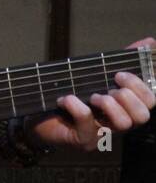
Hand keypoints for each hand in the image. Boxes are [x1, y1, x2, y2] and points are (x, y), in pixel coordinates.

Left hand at [29, 36, 154, 151]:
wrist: (38, 116)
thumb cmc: (71, 94)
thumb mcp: (96, 74)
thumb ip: (122, 60)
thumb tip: (150, 41)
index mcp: (125, 108)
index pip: (150, 102)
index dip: (141, 86)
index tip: (119, 74)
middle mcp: (118, 123)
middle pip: (142, 116)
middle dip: (128, 96)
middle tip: (110, 87)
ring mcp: (102, 135)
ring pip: (124, 124)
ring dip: (109, 105)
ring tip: (92, 96)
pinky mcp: (83, 141)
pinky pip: (88, 125)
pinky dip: (77, 107)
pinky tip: (66, 99)